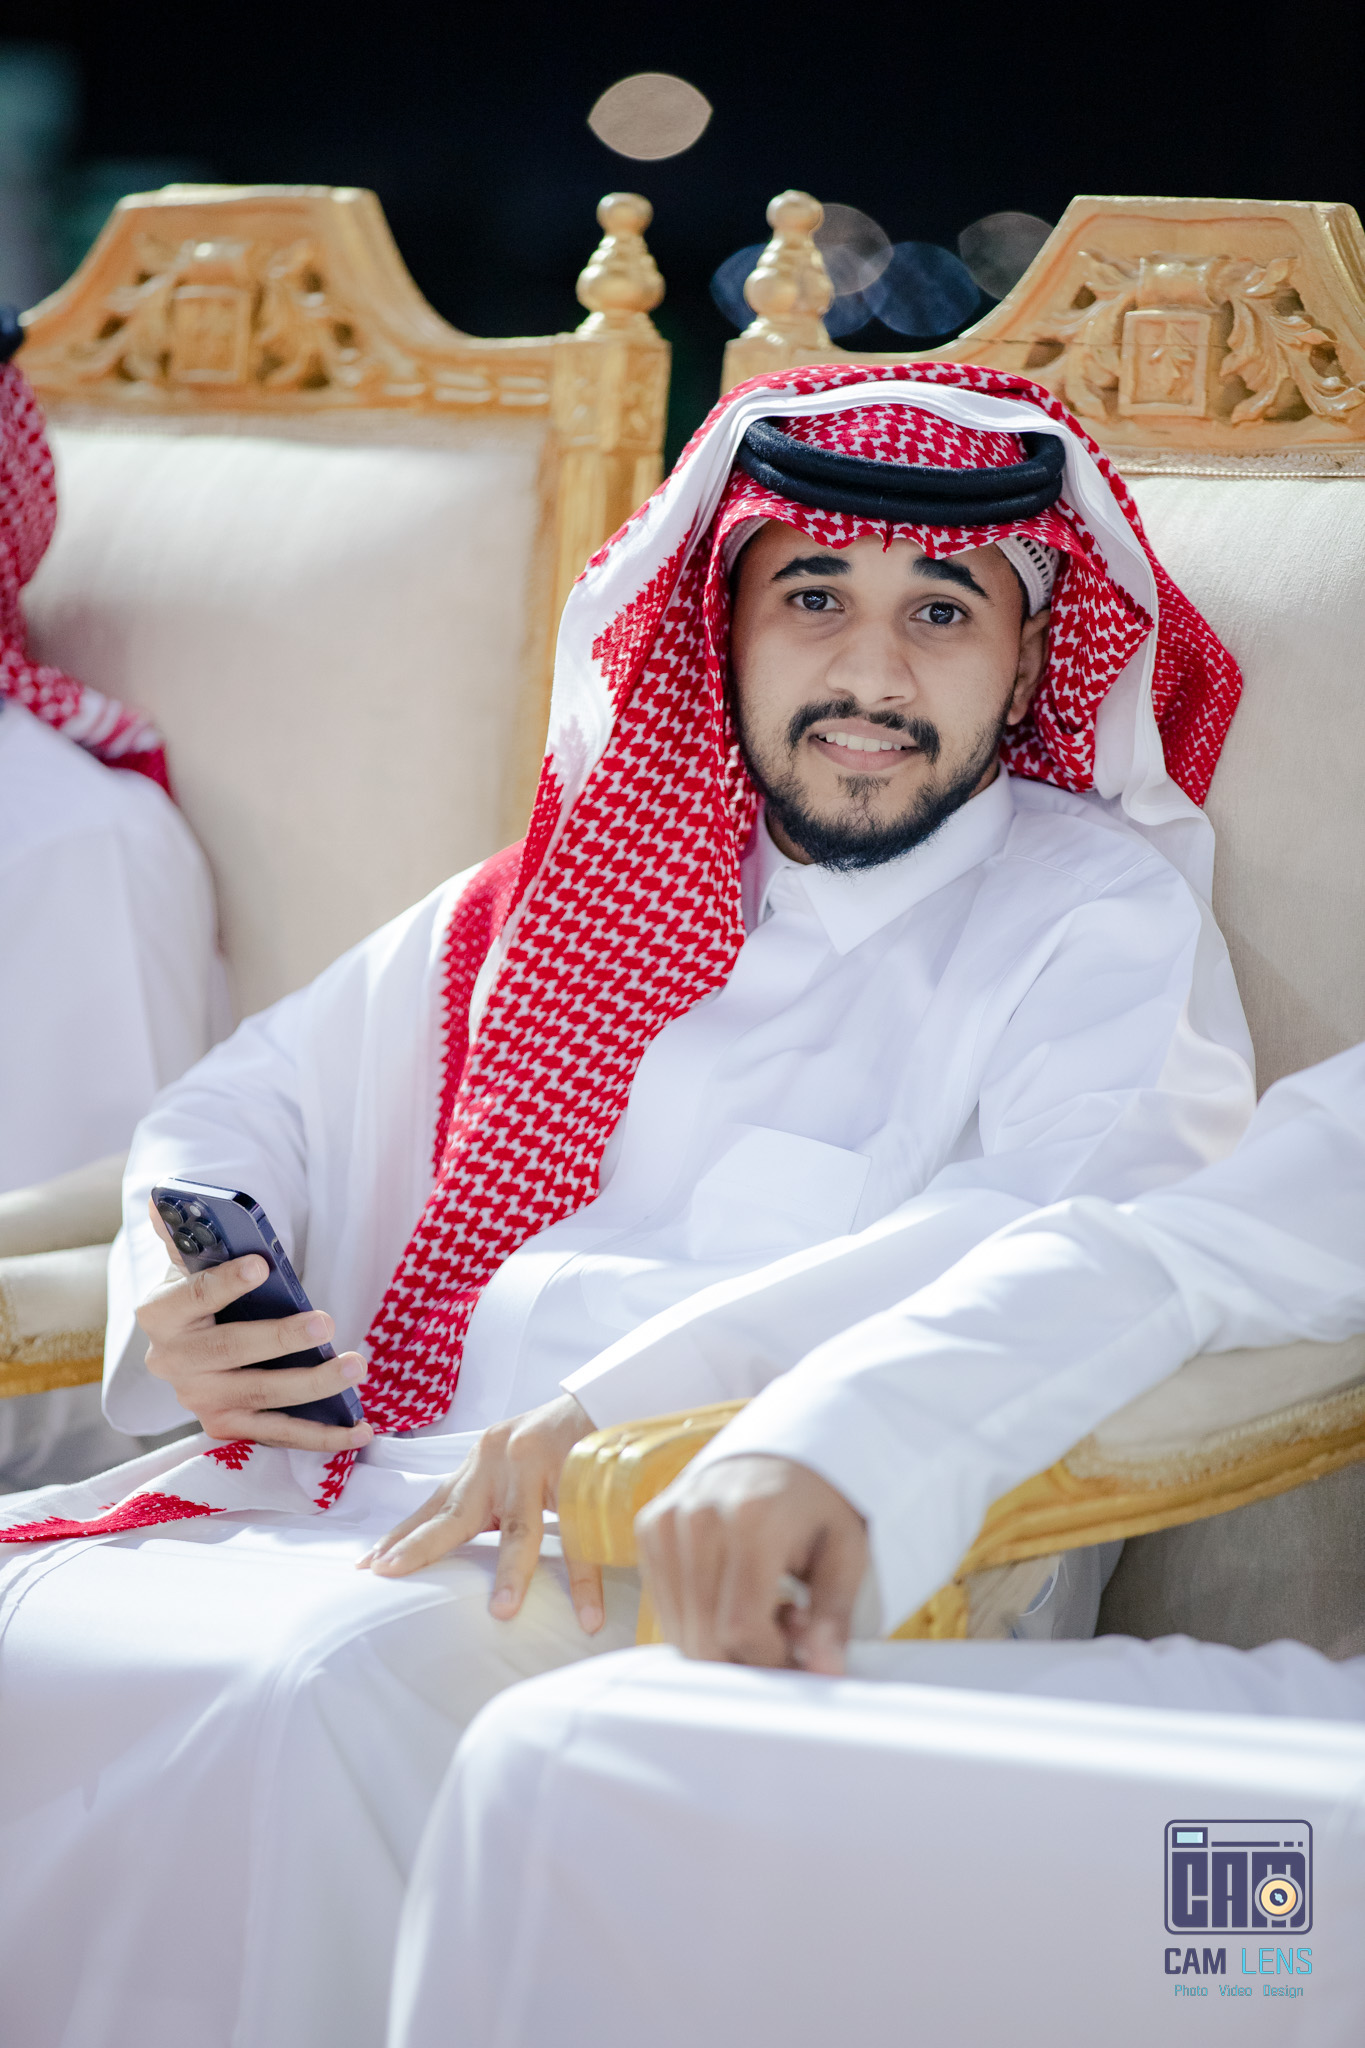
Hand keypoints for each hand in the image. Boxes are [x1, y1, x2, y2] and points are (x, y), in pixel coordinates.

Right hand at [138, 1198, 372, 1451]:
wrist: (191, 1342)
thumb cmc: (204, 1291)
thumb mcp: (191, 1260)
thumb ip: (187, 1233)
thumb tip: (168, 1201)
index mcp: (161, 1314)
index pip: (193, 1295)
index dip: (226, 1281)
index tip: (262, 1263)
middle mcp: (173, 1363)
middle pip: (231, 1351)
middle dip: (281, 1338)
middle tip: (326, 1323)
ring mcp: (201, 1401)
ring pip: (261, 1396)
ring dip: (313, 1384)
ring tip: (356, 1365)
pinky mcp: (228, 1428)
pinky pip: (279, 1435)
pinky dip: (322, 1436)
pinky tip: (362, 1429)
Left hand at [357, 1393, 601, 1627]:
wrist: (613, 1399)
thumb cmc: (564, 1439)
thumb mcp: (518, 1464)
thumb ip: (494, 1498)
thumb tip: (468, 1543)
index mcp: (483, 1462)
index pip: (434, 1504)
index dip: (403, 1536)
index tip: (367, 1565)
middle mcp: (502, 1460)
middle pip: (455, 1514)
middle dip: (420, 1547)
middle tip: (387, 1574)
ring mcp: (540, 1466)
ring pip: (521, 1529)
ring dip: (512, 1574)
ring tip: (501, 1612)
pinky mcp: (579, 1474)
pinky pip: (583, 1537)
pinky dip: (586, 1582)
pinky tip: (589, 1616)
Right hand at [636, 1454, 868, 1672]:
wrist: (781, 1445)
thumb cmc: (821, 1501)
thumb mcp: (846, 1550)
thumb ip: (834, 1615)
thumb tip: (824, 1674)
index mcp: (751, 1519)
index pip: (740, 1629)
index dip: (770, 1661)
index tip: (799, 1658)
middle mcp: (698, 1516)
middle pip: (702, 1637)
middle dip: (745, 1660)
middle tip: (784, 1638)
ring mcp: (666, 1520)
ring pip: (679, 1628)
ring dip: (720, 1642)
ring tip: (764, 1611)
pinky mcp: (649, 1526)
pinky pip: (664, 1605)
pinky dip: (697, 1620)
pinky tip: (733, 1597)